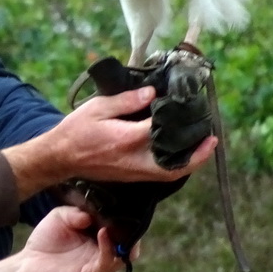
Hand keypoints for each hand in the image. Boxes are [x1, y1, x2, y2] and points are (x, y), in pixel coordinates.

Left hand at [0, 206, 127, 271]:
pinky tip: (102, 233)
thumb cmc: (46, 238)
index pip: (121, 228)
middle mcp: (102, 251)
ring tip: (115, 224)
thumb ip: (76, 212)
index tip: (126, 202)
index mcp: (98, 236)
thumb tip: (91, 215)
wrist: (28, 263)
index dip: (126, 217)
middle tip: (131, 215)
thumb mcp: (61, 216)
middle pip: (129, 242)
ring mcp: (98, 264)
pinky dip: (108, 247)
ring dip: (123, 239)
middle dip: (132, 230)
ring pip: (123, 255)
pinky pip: (106, 263)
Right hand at [3, 87, 217, 197]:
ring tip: (202, 147)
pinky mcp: (130, 177)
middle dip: (197, 156)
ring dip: (189, 163)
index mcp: (125, 140)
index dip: (178, 120)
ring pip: (169, 175)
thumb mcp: (97, 107)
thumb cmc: (76, 130)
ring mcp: (132, 173)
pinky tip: (179, 153)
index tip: (192, 108)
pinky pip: (159, 175)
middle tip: (212, 140)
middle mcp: (133, 161)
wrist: (60, 157)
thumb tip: (152, 94)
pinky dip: (174, 167)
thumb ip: (126, 101)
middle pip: (174, 166)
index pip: (161, 132)